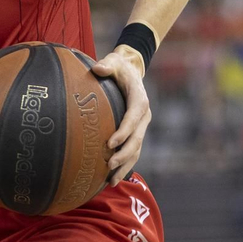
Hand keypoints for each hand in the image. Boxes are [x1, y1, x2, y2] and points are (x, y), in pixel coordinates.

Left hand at [90, 45, 150, 186]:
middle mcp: (144, 116)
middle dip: (124, 154)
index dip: (124, 132)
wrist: (131, 70)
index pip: (133, 118)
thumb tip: (98, 68)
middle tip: (109, 165)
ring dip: (125, 166)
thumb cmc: (119, 67)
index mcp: (140, 100)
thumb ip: (107, 64)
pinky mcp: (136, 132)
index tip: (110, 143)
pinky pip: (132, 151)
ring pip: (136, 150)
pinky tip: (112, 178)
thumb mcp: (114, 61)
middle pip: (137, 139)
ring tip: (111, 180)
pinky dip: (124, 165)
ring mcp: (141, 126)